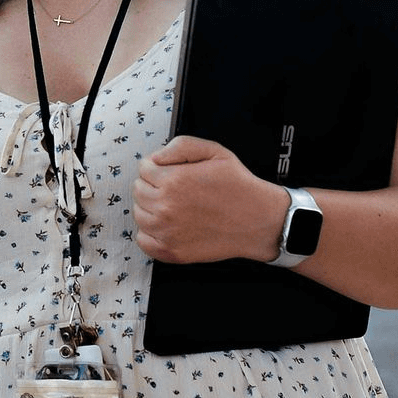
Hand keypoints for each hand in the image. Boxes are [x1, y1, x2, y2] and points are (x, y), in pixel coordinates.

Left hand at [132, 136, 285, 263]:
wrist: (260, 220)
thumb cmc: (239, 186)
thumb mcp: (214, 151)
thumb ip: (180, 146)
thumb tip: (155, 157)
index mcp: (173, 181)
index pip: (143, 169)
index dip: (156, 167)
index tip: (169, 171)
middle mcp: (166, 207)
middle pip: (138, 190)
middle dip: (152, 185)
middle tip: (174, 188)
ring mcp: (167, 231)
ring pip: (139, 214)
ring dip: (150, 207)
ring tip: (174, 205)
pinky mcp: (172, 251)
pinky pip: (143, 240)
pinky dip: (150, 233)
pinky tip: (168, 225)